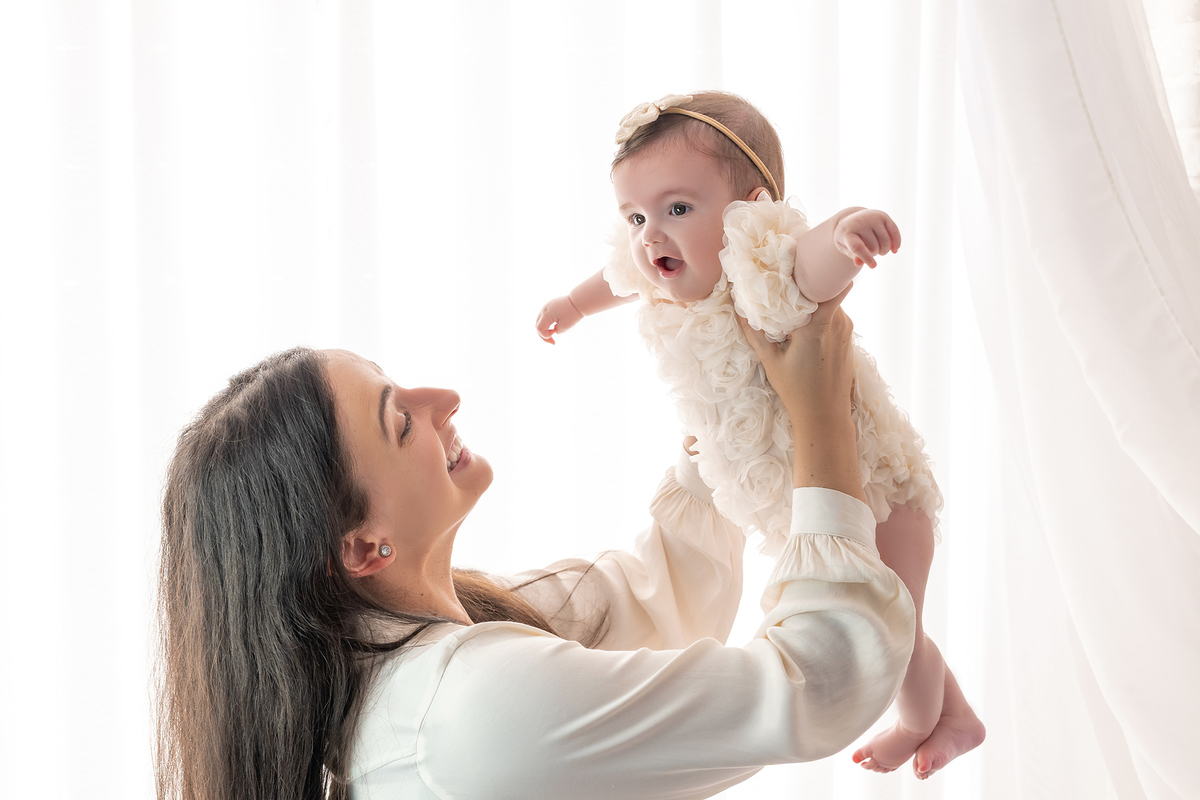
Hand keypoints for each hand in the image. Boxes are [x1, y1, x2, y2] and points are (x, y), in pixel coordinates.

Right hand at [535, 295, 583, 343]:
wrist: (579, 301)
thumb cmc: (573, 312)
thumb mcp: (565, 326)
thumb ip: (557, 331)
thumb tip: (554, 330)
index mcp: (546, 314)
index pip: (539, 329)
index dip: (546, 335)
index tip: (555, 333)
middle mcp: (544, 309)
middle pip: (537, 325)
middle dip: (543, 335)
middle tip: (552, 342)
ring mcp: (547, 306)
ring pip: (540, 321)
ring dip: (544, 329)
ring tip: (552, 335)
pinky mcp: (550, 305)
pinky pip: (544, 317)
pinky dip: (547, 324)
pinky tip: (554, 328)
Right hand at [737, 283, 854, 424]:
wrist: (825, 416)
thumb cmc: (797, 391)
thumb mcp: (771, 362)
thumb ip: (755, 333)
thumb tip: (737, 308)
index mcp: (818, 325)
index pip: (822, 284)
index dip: (808, 271)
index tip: (790, 266)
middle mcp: (837, 323)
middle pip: (824, 290)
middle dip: (807, 285)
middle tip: (784, 283)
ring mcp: (845, 330)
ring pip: (829, 303)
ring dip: (813, 301)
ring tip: (791, 303)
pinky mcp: (847, 338)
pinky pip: (834, 315)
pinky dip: (820, 314)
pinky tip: (804, 323)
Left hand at [833, 209, 900, 267]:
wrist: (851, 221)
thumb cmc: (848, 238)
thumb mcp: (845, 248)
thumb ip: (853, 256)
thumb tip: (859, 263)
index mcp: (847, 232)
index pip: (857, 247)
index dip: (866, 257)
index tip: (873, 266)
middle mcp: (859, 222)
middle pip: (874, 247)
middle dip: (873, 254)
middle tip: (869, 251)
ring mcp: (872, 217)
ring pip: (885, 242)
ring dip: (883, 250)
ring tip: (877, 249)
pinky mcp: (882, 216)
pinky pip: (894, 232)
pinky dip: (896, 243)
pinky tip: (895, 250)